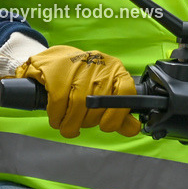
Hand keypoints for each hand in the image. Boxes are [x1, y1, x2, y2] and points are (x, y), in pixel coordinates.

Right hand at [0, 45, 140, 137]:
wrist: (54, 59)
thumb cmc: (82, 78)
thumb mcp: (104, 89)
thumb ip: (118, 110)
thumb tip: (133, 129)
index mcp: (115, 70)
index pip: (126, 91)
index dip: (117, 114)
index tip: (106, 126)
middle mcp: (99, 65)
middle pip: (98, 104)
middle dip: (87, 122)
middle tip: (80, 124)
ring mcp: (77, 67)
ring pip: (78, 105)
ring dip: (70, 124)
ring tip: (67, 127)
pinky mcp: (57, 71)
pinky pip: (59, 103)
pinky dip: (57, 117)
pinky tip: (57, 119)